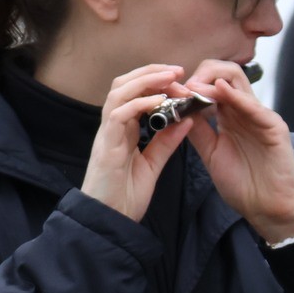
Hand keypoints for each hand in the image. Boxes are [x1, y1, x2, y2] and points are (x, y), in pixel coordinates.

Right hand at [81, 64, 199, 220]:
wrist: (108, 222)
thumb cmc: (125, 197)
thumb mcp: (152, 165)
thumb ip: (166, 143)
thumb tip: (186, 121)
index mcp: (122, 131)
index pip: (134, 93)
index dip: (154, 81)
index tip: (179, 78)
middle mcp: (111, 127)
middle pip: (124, 84)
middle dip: (150, 72)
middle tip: (178, 70)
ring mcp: (106, 135)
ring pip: (118, 92)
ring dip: (145, 81)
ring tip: (170, 77)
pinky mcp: (106, 146)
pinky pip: (119, 115)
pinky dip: (140, 104)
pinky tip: (160, 101)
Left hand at [178, 61, 293, 243]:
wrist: (268, 210)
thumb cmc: (244, 185)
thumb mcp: (210, 153)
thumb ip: (196, 130)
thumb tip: (176, 109)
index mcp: (230, 116)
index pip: (210, 85)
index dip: (189, 84)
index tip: (169, 92)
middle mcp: (245, 111)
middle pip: (224, 74)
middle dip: (200, 74)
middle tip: (181, 87)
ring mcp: (260, 116)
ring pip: (238, 81)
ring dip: (212, 80)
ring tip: (193, 88)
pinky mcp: (274, 127)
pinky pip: (254, 105)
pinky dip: (235, 95)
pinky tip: (219, 92)